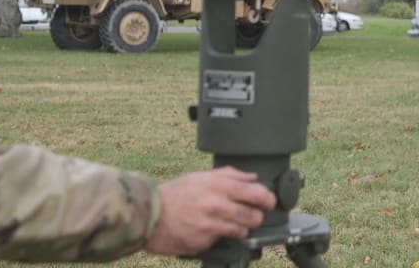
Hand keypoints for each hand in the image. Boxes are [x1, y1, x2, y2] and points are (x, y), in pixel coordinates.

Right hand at [144, 166, 276, 255]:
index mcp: (220, 187)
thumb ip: (231, 175)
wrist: (150, 215)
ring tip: (231, 223)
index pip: (257, 194)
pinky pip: (222, 241)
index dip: (268, 199)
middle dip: (256, 217)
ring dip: (241, 229)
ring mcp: (211, 226)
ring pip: (242, 231)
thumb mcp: (203, 176)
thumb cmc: (176, 194)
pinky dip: (220, 237)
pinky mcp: (204, 243)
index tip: (269, 202)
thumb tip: (253, 178)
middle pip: (254, 216)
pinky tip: (210, 231)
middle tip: (252, 215)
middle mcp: (218, 206)